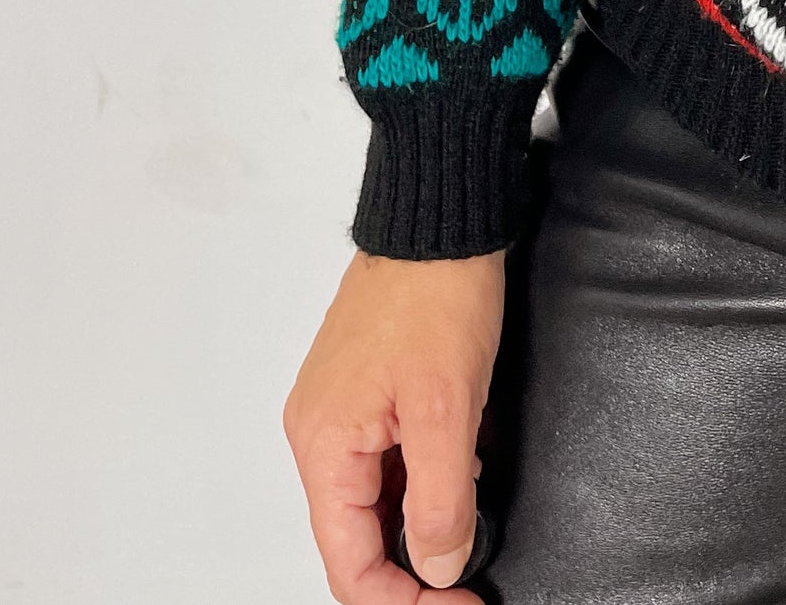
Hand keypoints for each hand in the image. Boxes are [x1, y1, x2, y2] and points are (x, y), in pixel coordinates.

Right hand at [285, 246, 505, 601]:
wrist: (440, 219)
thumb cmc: (437, 294)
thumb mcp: (448, 409)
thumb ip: (441, 499)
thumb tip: (439, 564)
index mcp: (324, 443)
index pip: (349, 563)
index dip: (403, 601)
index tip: (457, 603)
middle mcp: (317, 432)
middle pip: (355, 538)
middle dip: (411, 569)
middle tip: (466, 582)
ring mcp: (337, 410)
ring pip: (370, 501)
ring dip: (416, 522)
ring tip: (467, 519)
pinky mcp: (362, 390)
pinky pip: (381, 461)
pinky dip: (416, 480)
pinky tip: (456, 472)